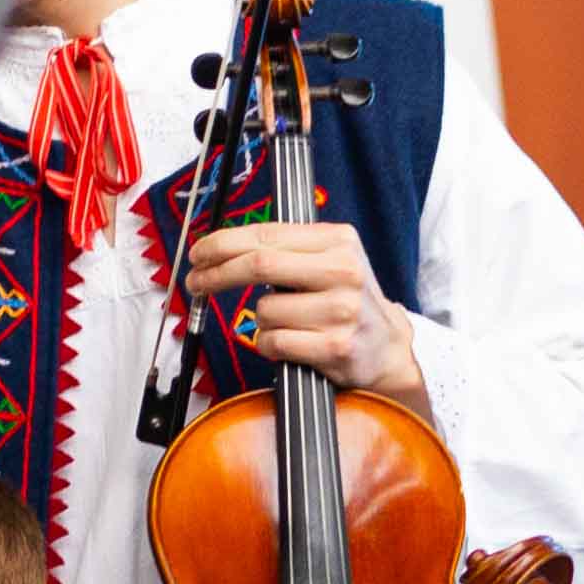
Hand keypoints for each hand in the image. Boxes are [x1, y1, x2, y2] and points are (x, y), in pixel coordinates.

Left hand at [179, 215, 422, 400]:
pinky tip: (290, 344)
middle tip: (197, 282)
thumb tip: (222, 248)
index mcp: (338, 240)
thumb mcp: (329, 262)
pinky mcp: (336, 346)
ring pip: (265, 310)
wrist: (387, 349)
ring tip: (285, 325)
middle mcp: (344, 270)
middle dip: (217, 274)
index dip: (222, 244)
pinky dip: (270, 345)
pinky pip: (275, 342)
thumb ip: (287, 249)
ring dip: (260, 321)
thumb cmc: (347, 303)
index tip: (199, 254)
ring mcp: (341, 310)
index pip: (266, 235)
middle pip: (259, 264)